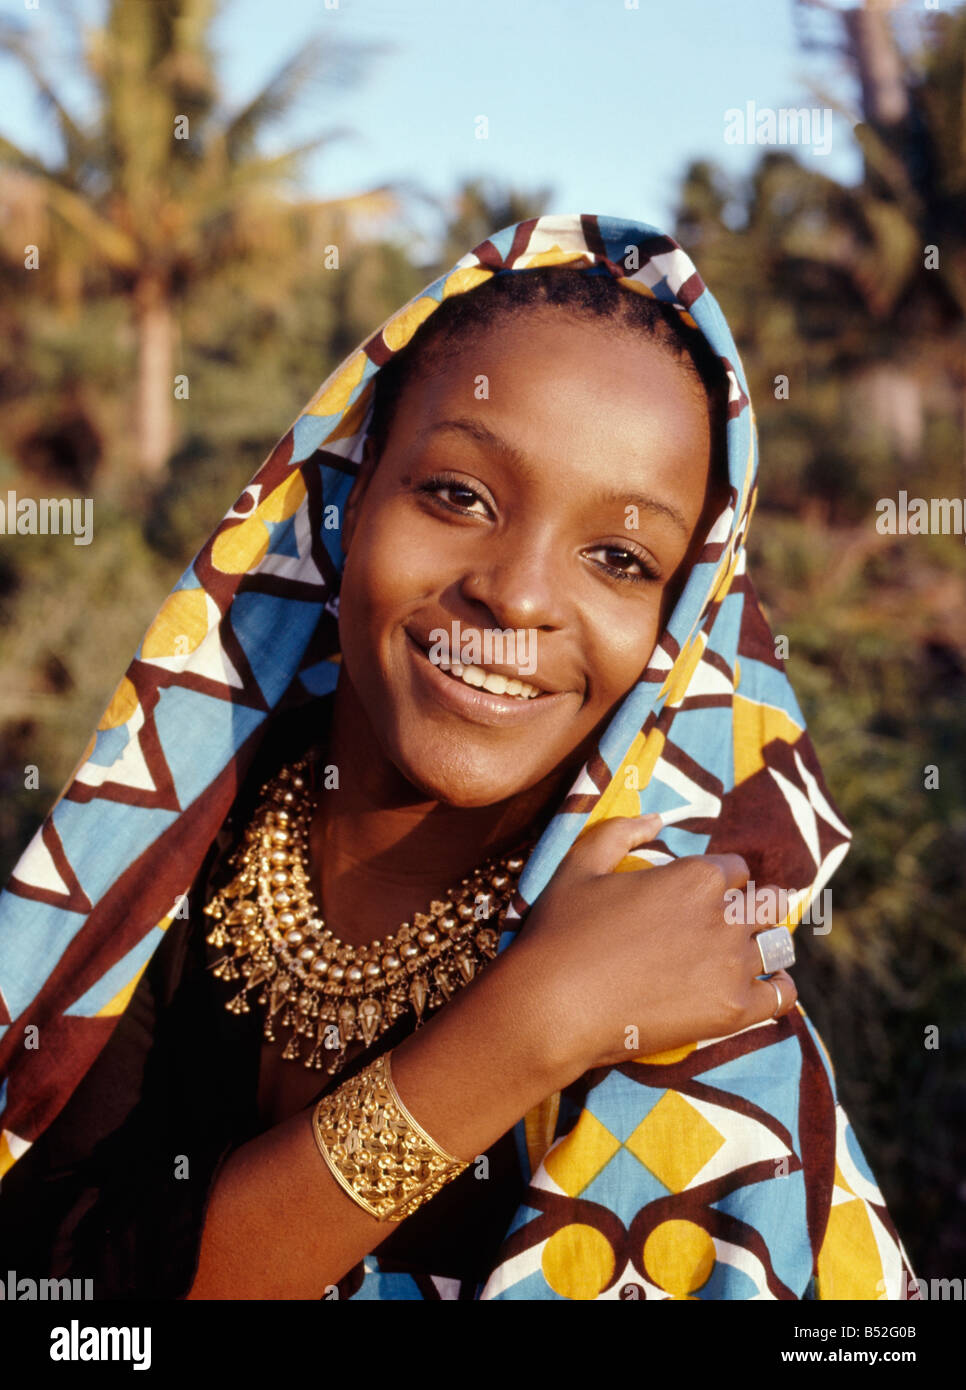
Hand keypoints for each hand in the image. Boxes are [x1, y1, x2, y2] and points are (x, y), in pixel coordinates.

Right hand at [517, 814, 797, 1077]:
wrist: (554, 1005)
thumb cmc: (563, 930)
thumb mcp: (582, 863)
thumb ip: (621, 831)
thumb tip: (657, 819)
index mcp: (696, 876)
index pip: (737, 868)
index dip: (722, 878)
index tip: (705, 895)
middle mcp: (725, 916)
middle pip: (770, 903)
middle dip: (756, 907)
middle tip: (732, 923)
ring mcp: (733, 965)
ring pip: (779, 945)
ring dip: (765, 945)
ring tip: (748, 954)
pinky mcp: (733, 1010)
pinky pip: (782, 995)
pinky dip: (778, 988)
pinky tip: (765, 986)